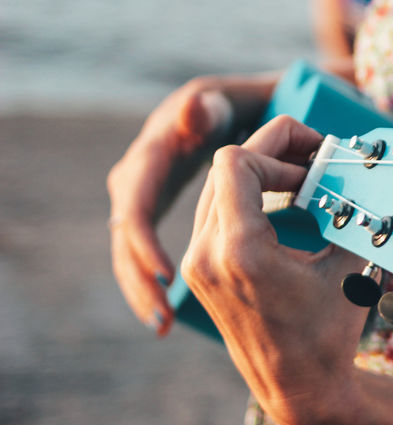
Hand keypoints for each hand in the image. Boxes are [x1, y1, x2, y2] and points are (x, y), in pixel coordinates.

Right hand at [107, 74, 273, 334]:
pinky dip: (149, 278)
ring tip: (162, 324)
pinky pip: (141, 248)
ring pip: (129, 246)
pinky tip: (163, 315)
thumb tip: (194, 105)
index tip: (164, 275)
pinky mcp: (154, 204)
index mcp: (154, 150)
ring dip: (142, 287)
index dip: (146, 242)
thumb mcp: (219, 102)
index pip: (136, 204)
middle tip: (160, 315)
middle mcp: (139, 171)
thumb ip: (208, 107)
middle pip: (127, 233)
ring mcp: (142, 189)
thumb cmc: (233, 101)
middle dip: (139, 276)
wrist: (221, 100)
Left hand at [180, 116, 366, 424]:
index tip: (317, 166)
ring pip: (216, 186)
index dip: (280, 149)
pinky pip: (215, 213)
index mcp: (240, 250)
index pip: (238, 162)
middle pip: (225, 168)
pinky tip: (286, 208)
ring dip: (260, 174)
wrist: (298, 390)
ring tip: (304, 183)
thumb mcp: (347, 266)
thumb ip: (348, 211)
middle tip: (316, 159)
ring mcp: (196, 264)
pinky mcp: (198, 273)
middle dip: (273, 154)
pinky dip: (248, 198)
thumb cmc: (328, 333)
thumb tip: (363, 173)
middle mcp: (206, 254)